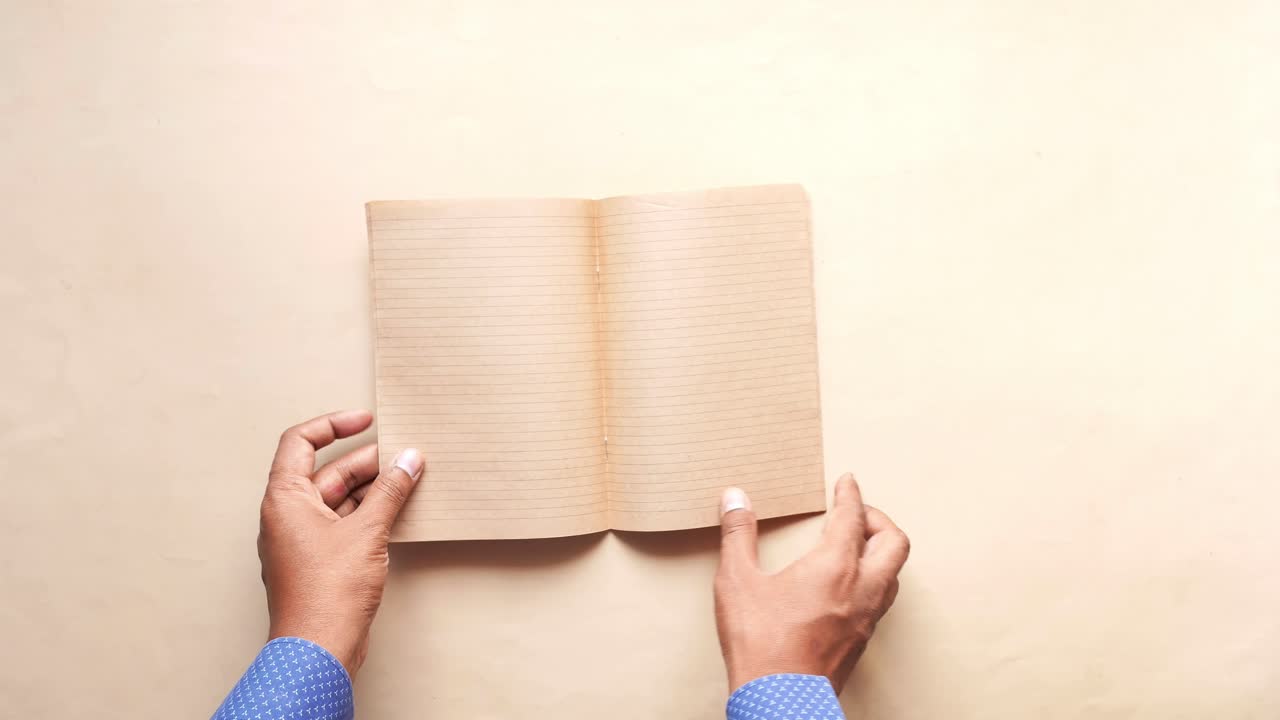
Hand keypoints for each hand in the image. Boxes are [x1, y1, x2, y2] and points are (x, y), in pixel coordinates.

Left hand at [257, 409, 423, 676]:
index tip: (367, 420)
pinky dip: (368, 514)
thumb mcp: (367, 531)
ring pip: (338, 499)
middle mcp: (287, 515)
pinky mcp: (318, 561)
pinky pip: (343, 523)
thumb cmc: (327, 592)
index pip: (301, 442)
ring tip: (407, 480)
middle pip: (326, 471)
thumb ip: (390, 491)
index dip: (334, 425)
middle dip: (366, 461)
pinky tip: (396, 512)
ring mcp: (302, 539)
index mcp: (284, 498)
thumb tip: (409, 461)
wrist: (319, 649)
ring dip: (371, 488)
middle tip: (404, 455)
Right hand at [713, 473, 909, 693]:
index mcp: (835, 567)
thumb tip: (735, 498)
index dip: (851, 494)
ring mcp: (866, 618)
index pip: (854, 517)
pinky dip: (874, 579)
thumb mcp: (737, 582)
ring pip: (894, 574)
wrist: (779, 702)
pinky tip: (849, 586)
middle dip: (879, 520)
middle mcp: (860, 589)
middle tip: (857, 513)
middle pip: (894, 542)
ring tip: (858, 545)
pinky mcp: (862, 641)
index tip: (847, 482)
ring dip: (881, 551)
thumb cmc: (760, 644)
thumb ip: (738, 535)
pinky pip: (882, 600)